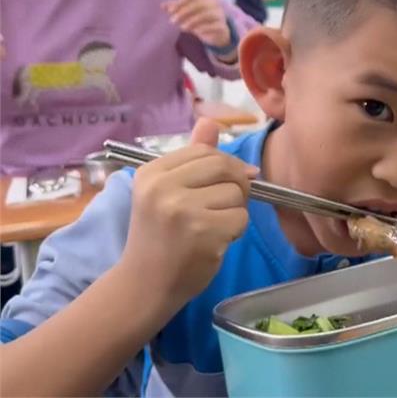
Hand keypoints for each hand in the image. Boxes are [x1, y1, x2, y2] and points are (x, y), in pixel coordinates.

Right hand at [117, 118, 254, 307]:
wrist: (144, 284)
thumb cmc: (159, 237)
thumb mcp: (166, 192)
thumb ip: (190, 158)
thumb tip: (211, 122)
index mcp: (151, 173)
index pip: (204, 151)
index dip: (225, 165)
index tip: (226, 183)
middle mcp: (163, 187)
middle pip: (224, 167)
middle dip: (235, 185)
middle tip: (223, 206)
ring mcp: (183, 210)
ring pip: (236, 193)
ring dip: (234, 212)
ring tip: (210, 228)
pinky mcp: (203, 232)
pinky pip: (241, 218)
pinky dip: (235, 231)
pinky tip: (214, 242)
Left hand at [163, 0, 231, 48]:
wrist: (219, 33)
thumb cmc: (201, 20)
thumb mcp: (189, 14)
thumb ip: (177, 8)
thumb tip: (162, 6)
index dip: (180, 2)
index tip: (170, 11)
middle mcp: (214, 5)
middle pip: (198, 4)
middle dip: (184, 12)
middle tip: (172, 21)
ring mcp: (220, 15)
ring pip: (207, 15)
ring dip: (192, 21)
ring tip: (182, 28)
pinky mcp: (222, 27)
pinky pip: (214, 26)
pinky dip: (204, 28)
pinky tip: (195, 32)